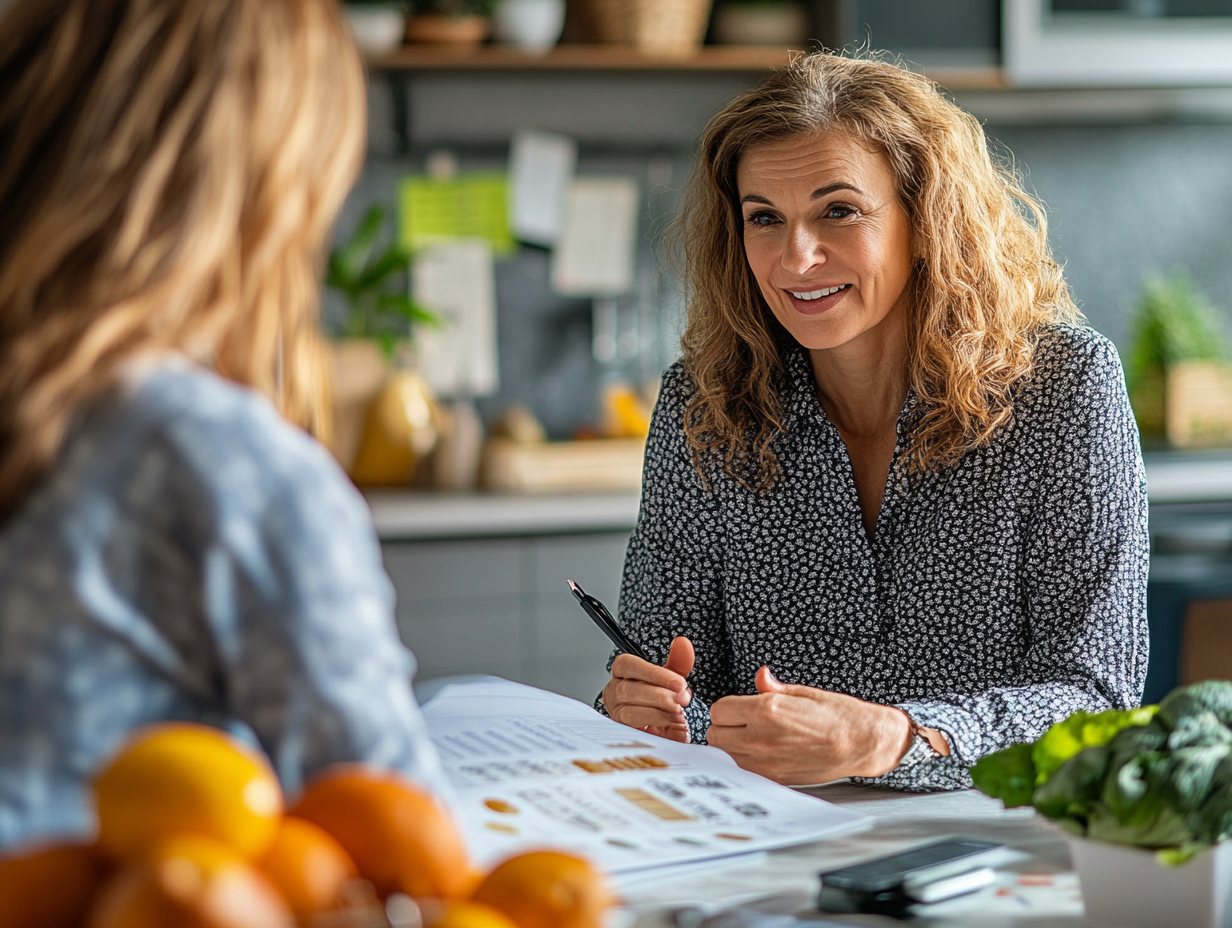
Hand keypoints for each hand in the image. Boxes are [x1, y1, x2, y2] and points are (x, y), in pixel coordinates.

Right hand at [602, 636, 693, 742]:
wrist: (659, 726)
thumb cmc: (659, 697)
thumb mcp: (670, 678)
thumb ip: (678, 661)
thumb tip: (682, 643)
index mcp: (622, 672)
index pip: (628, 665)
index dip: (654, 674)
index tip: (679, 683)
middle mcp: (613, 691)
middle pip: (628, 690)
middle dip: (659, 696)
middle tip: (682, 700)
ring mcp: (615, 713)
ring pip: (629, 713)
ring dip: (658, 714)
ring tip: (678, 715)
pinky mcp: (622, 734)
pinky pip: (634, 734)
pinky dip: (656, 732)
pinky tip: (672, 729)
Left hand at [707, 667, 912, 783]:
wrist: (861, 744)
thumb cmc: (838, 716)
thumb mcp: (803, 693)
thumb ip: (773, 688)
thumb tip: (760, 677)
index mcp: (767, 711)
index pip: (719, 710)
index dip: (728, 708)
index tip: (739, 707)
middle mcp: (761, 738)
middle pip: (715, 735)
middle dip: (725, 727)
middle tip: (742, 723)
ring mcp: (766, 762)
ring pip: (724, 756)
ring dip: (731, 746)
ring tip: (751, 738)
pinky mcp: (774, 779)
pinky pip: (742, 770)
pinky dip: (744, 762)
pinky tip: (761, 753)